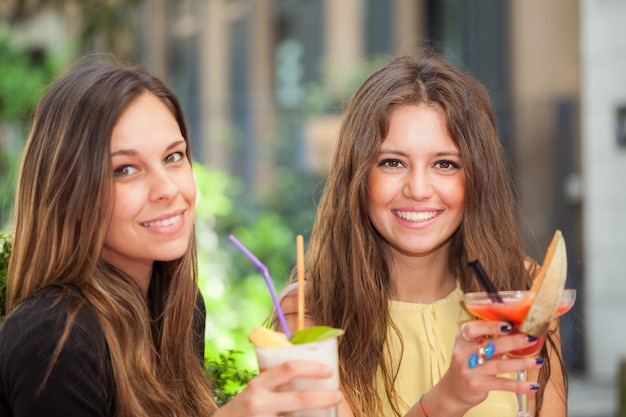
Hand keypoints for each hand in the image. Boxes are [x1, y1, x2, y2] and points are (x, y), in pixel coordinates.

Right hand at [214, 360, 342, 416]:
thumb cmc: (240, 413)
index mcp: (258, 386)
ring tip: (329, 414)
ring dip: (318, 416)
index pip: (288, 369)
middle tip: (339, 395)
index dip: (311, 368)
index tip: (328, 371)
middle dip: (324, 398)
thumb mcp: (253, 394)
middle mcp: (259, 403)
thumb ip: (273, 387)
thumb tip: (307, 377)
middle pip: (300, 400)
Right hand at [419, 320, 543, 416]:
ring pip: (500, 365)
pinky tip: (533, 386)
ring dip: (522, 363)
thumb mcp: (471, 348)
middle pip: (491, 346)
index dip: (490, 327)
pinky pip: (503, 385)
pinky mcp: (478, 385)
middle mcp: (463, 354)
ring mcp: (470, 371)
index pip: (473, 329)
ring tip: (538, 361)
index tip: (508, 326)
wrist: (454, 389)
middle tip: (530, 339)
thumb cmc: (467, 364)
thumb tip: (517, 331)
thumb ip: (489, 340)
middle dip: (513, 342)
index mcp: (462, 339)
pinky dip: (519, 385)